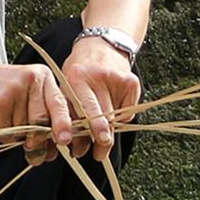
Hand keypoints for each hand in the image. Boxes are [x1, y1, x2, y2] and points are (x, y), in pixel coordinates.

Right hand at [0, 61, 79, 164]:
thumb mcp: (20, 96)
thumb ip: (37, 116)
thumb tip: (50, 151)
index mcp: (42, 76)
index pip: (59, 104)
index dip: (64, 124)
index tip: (66, 140)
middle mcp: (32, 79)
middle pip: (42, 122)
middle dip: (36, 141)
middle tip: (29, 148)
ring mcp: (16, 89)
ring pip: (23, 131)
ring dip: (10, 135)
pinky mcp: (0, 100)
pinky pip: (6, 132)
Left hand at [58, 35, 141, 157]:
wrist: (101, 45)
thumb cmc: (79, 72)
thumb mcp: (68, 85)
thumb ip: (69, 112)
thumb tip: (73, 146)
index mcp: (76, 77)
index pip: (81, 108)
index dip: (81, 129)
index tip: (79, 147)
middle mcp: (97, 76)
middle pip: (102, 115)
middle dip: (101, 138)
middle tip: (99, 155)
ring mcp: (117, 79)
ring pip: (115, 117)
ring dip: (108, 133)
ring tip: (101, 140)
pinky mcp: (132, 82)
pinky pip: (127, 112)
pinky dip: (119, 117)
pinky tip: (111, 109)